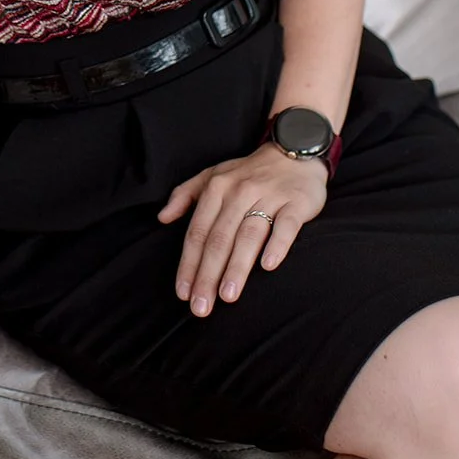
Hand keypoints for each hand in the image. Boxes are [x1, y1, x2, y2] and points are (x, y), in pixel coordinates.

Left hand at [156, 144, 327, 316]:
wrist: (293, 152)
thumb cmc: (248, 172)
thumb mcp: (213, 175)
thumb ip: (184, 194)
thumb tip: (162, 218)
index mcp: (217, 188)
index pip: (198, 231)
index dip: (188, 263)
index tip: (183, 293)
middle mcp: (239, 192)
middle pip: (219, 238)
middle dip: (207, 274)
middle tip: (201, 307)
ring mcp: (269, 196)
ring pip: (248, 234)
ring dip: (237, 266)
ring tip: (228, 296)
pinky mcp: (296, 203)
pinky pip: (286, 226)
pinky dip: (277, 245)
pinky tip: (268, 266)